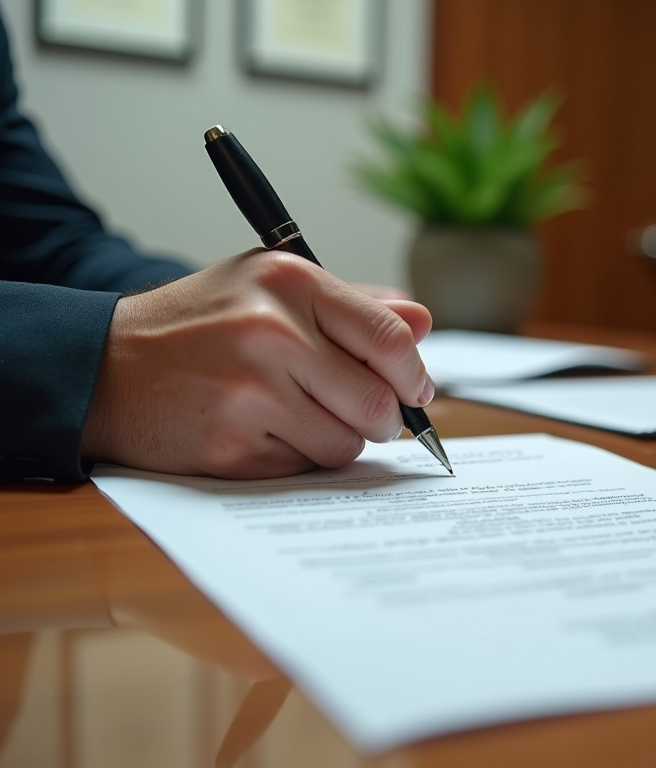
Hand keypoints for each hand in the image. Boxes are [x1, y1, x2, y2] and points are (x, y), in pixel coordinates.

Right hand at [82, 249, 433, 478]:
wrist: (101, 364)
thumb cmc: (199, 324)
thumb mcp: (270, 288)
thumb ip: (353, 305)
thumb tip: (422, 322)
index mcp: (291, 282)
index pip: (390, 338)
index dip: (414, 375)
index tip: (416, 391)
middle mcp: (273, 331)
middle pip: (378, 403)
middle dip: (381, 420)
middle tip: (361, 414)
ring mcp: (249, 391)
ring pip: (345, 444)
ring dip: (335, 441)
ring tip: (296, 417)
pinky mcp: (229, 444)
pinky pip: (301, 468)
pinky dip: (292, 458)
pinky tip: (259, 432)